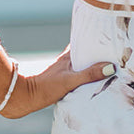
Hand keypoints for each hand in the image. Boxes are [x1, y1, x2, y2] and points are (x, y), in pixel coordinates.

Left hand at [0, 47, 115, 118]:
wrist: (22, 97)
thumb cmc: (44, 88)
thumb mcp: (70, 81)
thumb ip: (90, 74)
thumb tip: (110, 67)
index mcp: (67, 58)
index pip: (83, 42)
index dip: (93, 38)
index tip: (106, 35)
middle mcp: (64, 62)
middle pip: (82, 53)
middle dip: (95, 51)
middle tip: (111, 51)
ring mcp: (60, 72)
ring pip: (78, 63)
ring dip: (89, 63)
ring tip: (105, 65)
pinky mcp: (57, 82)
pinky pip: (75, 75)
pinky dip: (83, 74)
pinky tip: (88, 81)